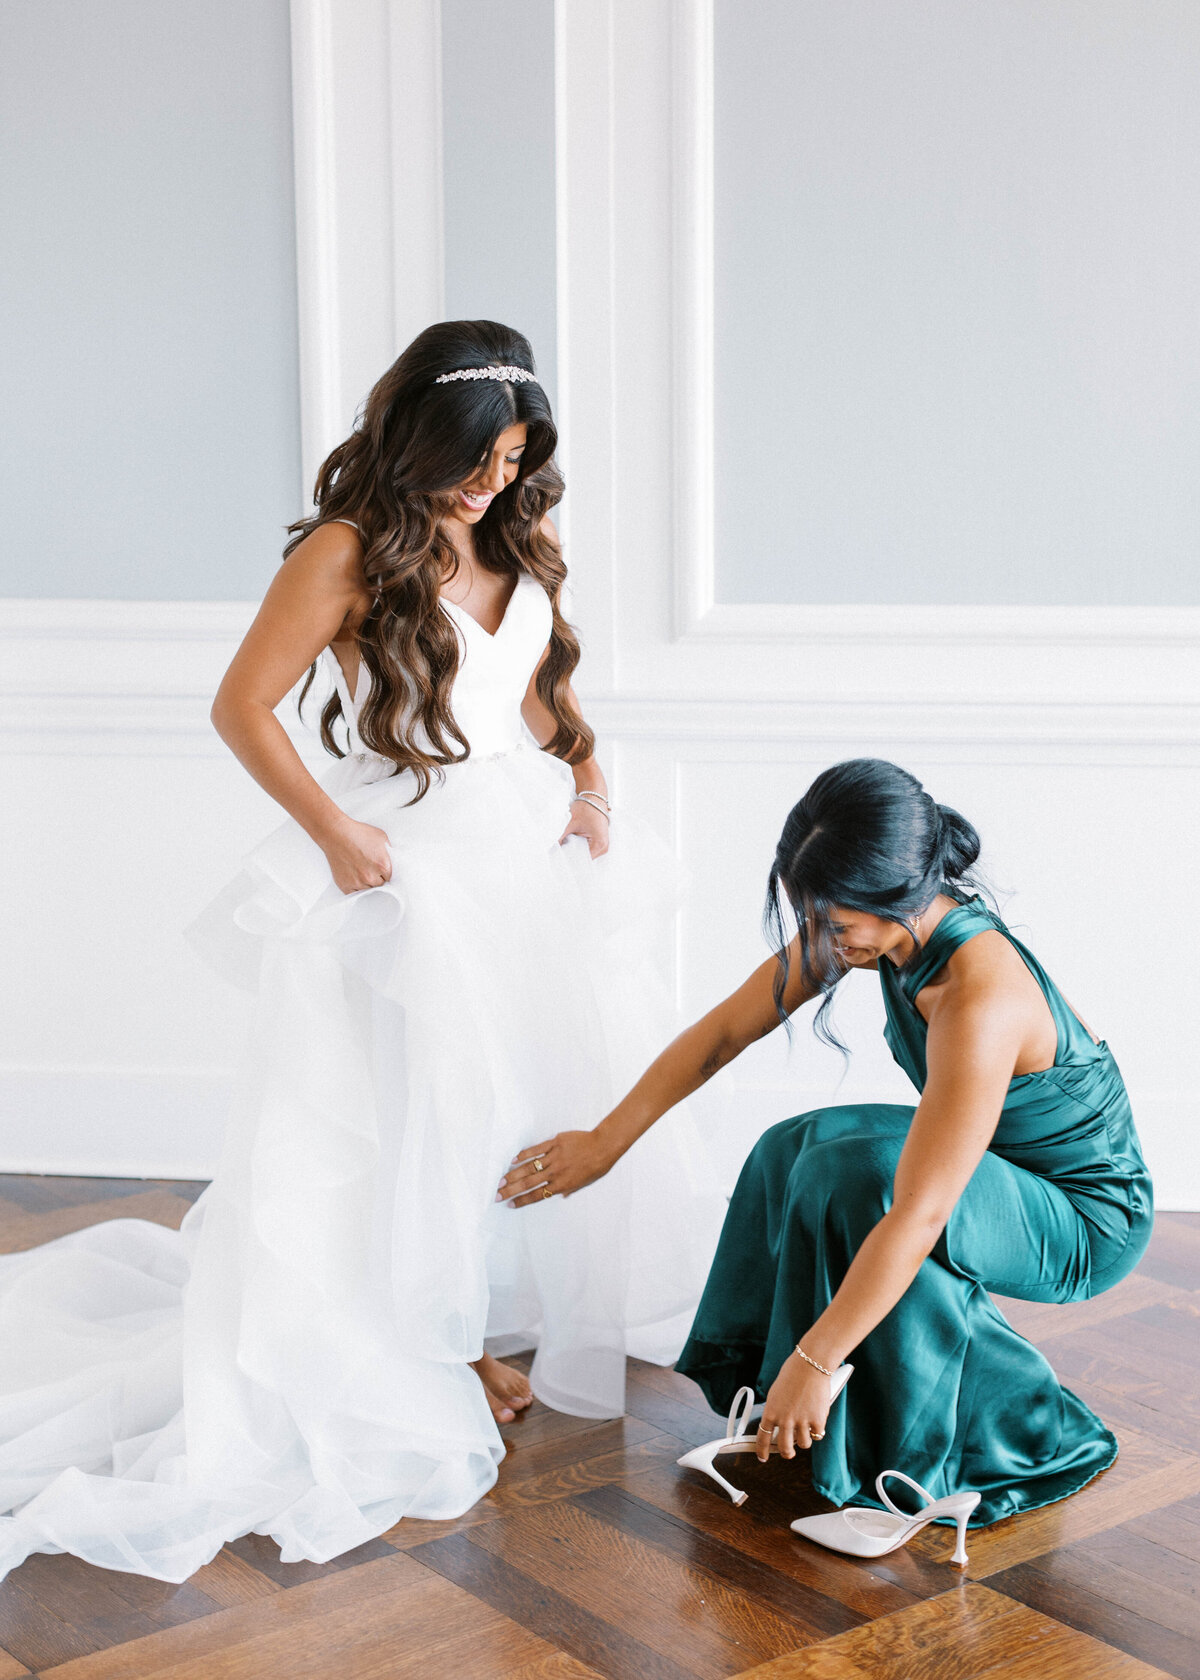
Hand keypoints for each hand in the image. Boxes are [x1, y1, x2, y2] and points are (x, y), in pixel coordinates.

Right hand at [320, 816, 392, 893]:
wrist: (336, 834)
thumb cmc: (357, 833)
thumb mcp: (381, 837)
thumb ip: (389, 852)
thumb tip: (392, 860)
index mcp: (383, 865)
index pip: (390, 878)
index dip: (385, 873)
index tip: (381, 870)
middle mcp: (371, 876)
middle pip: (380, 885)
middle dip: (377, 878)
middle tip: (369, 868)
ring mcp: (357, 882)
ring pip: (368, 890)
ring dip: (366, 883)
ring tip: (360, 871)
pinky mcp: (345, 885)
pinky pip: (355, 893)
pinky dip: (355, 887)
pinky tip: (354, 877)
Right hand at [497, 1129, 617, 1206]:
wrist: (603, 1146)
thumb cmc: (597, 1166)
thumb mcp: (584, 1183)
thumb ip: (570, 1189)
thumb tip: (561, 1196)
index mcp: (562, 1185)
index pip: (538, 1195)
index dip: (522, 1201)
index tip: (510, 1204)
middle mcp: (555, 1173)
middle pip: (528, 1183)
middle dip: (511, 1190)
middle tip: (497, 1195)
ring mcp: (554, 1157)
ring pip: (529, 1167)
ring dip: (513, 1174)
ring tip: (502, 1180)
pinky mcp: (554, 1143)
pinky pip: (536, 1149)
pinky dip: (524, 1154)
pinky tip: (514, 1159)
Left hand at [559, 799, 608, 857]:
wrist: (594, 796)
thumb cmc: (587, 807)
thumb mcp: (570, 823)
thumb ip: (559, 836)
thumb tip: (550, 848)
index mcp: (600, 845)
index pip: (582, 860)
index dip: (569, 859)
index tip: (557, 858)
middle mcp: (603, 848)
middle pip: (583, 858)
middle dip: (570, 855)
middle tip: (557, 852)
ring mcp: (601, 845)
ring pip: (583, 854)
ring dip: (573, 850)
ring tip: (563, 845)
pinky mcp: (597, 841)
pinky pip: (585, 848)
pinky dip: (577, 846)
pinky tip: (569, 842)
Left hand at [756, 1351, 834, 1459]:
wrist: (810, 1365)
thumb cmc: (793, 1373)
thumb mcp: (777, 1392)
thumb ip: (777, 1410)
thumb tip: (781, 1425)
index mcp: (771, 1411)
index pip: (762, 1437)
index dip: (762, 1450)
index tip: (763, 1457)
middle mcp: (784, 1419)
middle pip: (784, 1448)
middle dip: (787, 1453)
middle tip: (789, 1452)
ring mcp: (801, 1421)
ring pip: (803, 1444)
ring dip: (804, 1440)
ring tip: (806, 1431)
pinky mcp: (817, 1421)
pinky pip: (817, 1435)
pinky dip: (818, 1430)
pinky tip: (817, 1421)